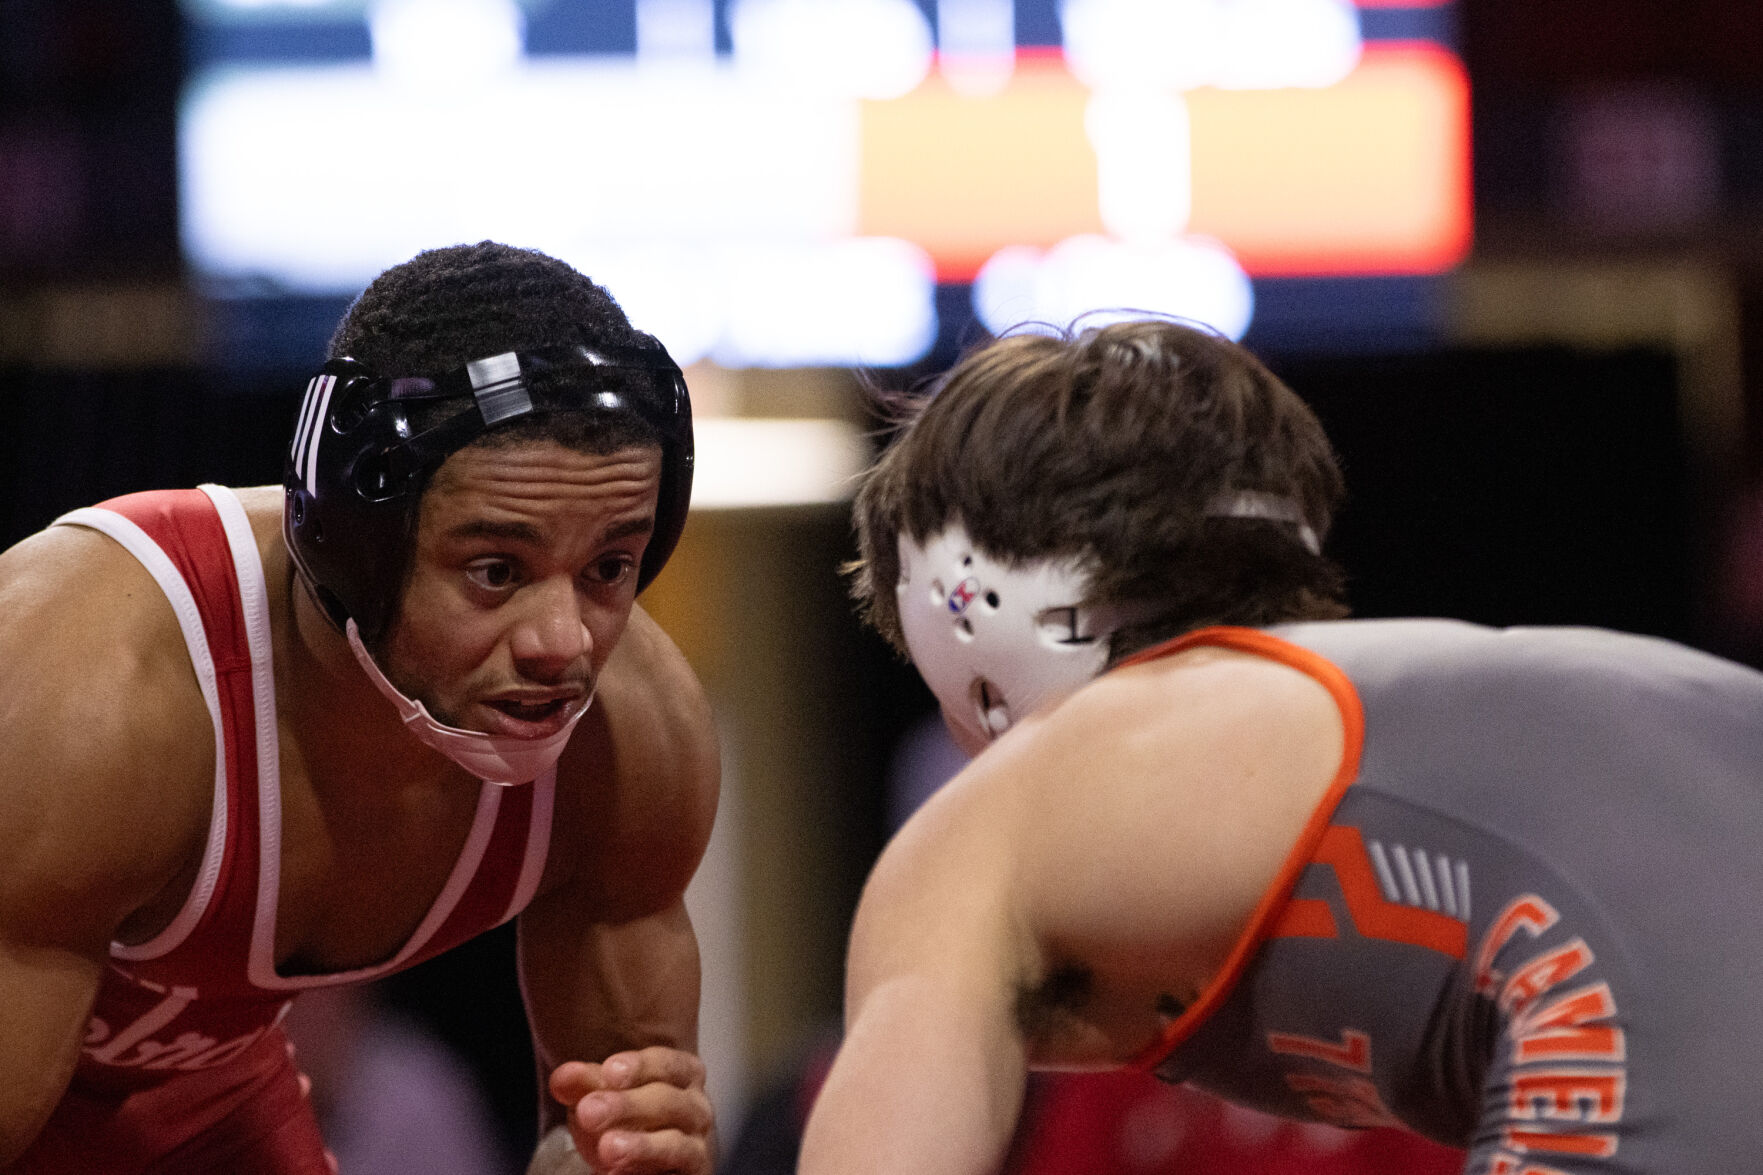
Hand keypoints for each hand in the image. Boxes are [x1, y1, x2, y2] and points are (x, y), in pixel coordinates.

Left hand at [548, 1046, 713, 1173]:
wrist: (643, 1163)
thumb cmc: (628, 1120)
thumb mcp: (604, 1097)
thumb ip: (585, 1084)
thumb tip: (563, 1076)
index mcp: (682, 1076)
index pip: (667, 1064)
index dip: (640, 1066)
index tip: (609, 1071)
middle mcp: (696, 1108)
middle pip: (667, 1101)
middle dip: (627, 1105)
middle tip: (589, 1111)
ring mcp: (696, 1146)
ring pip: (675, 1143)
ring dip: (641, 1145)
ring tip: (608, 1148)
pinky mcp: (693, 1174)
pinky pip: (675, 1174)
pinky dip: (646, 1173)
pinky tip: (615, 1174)